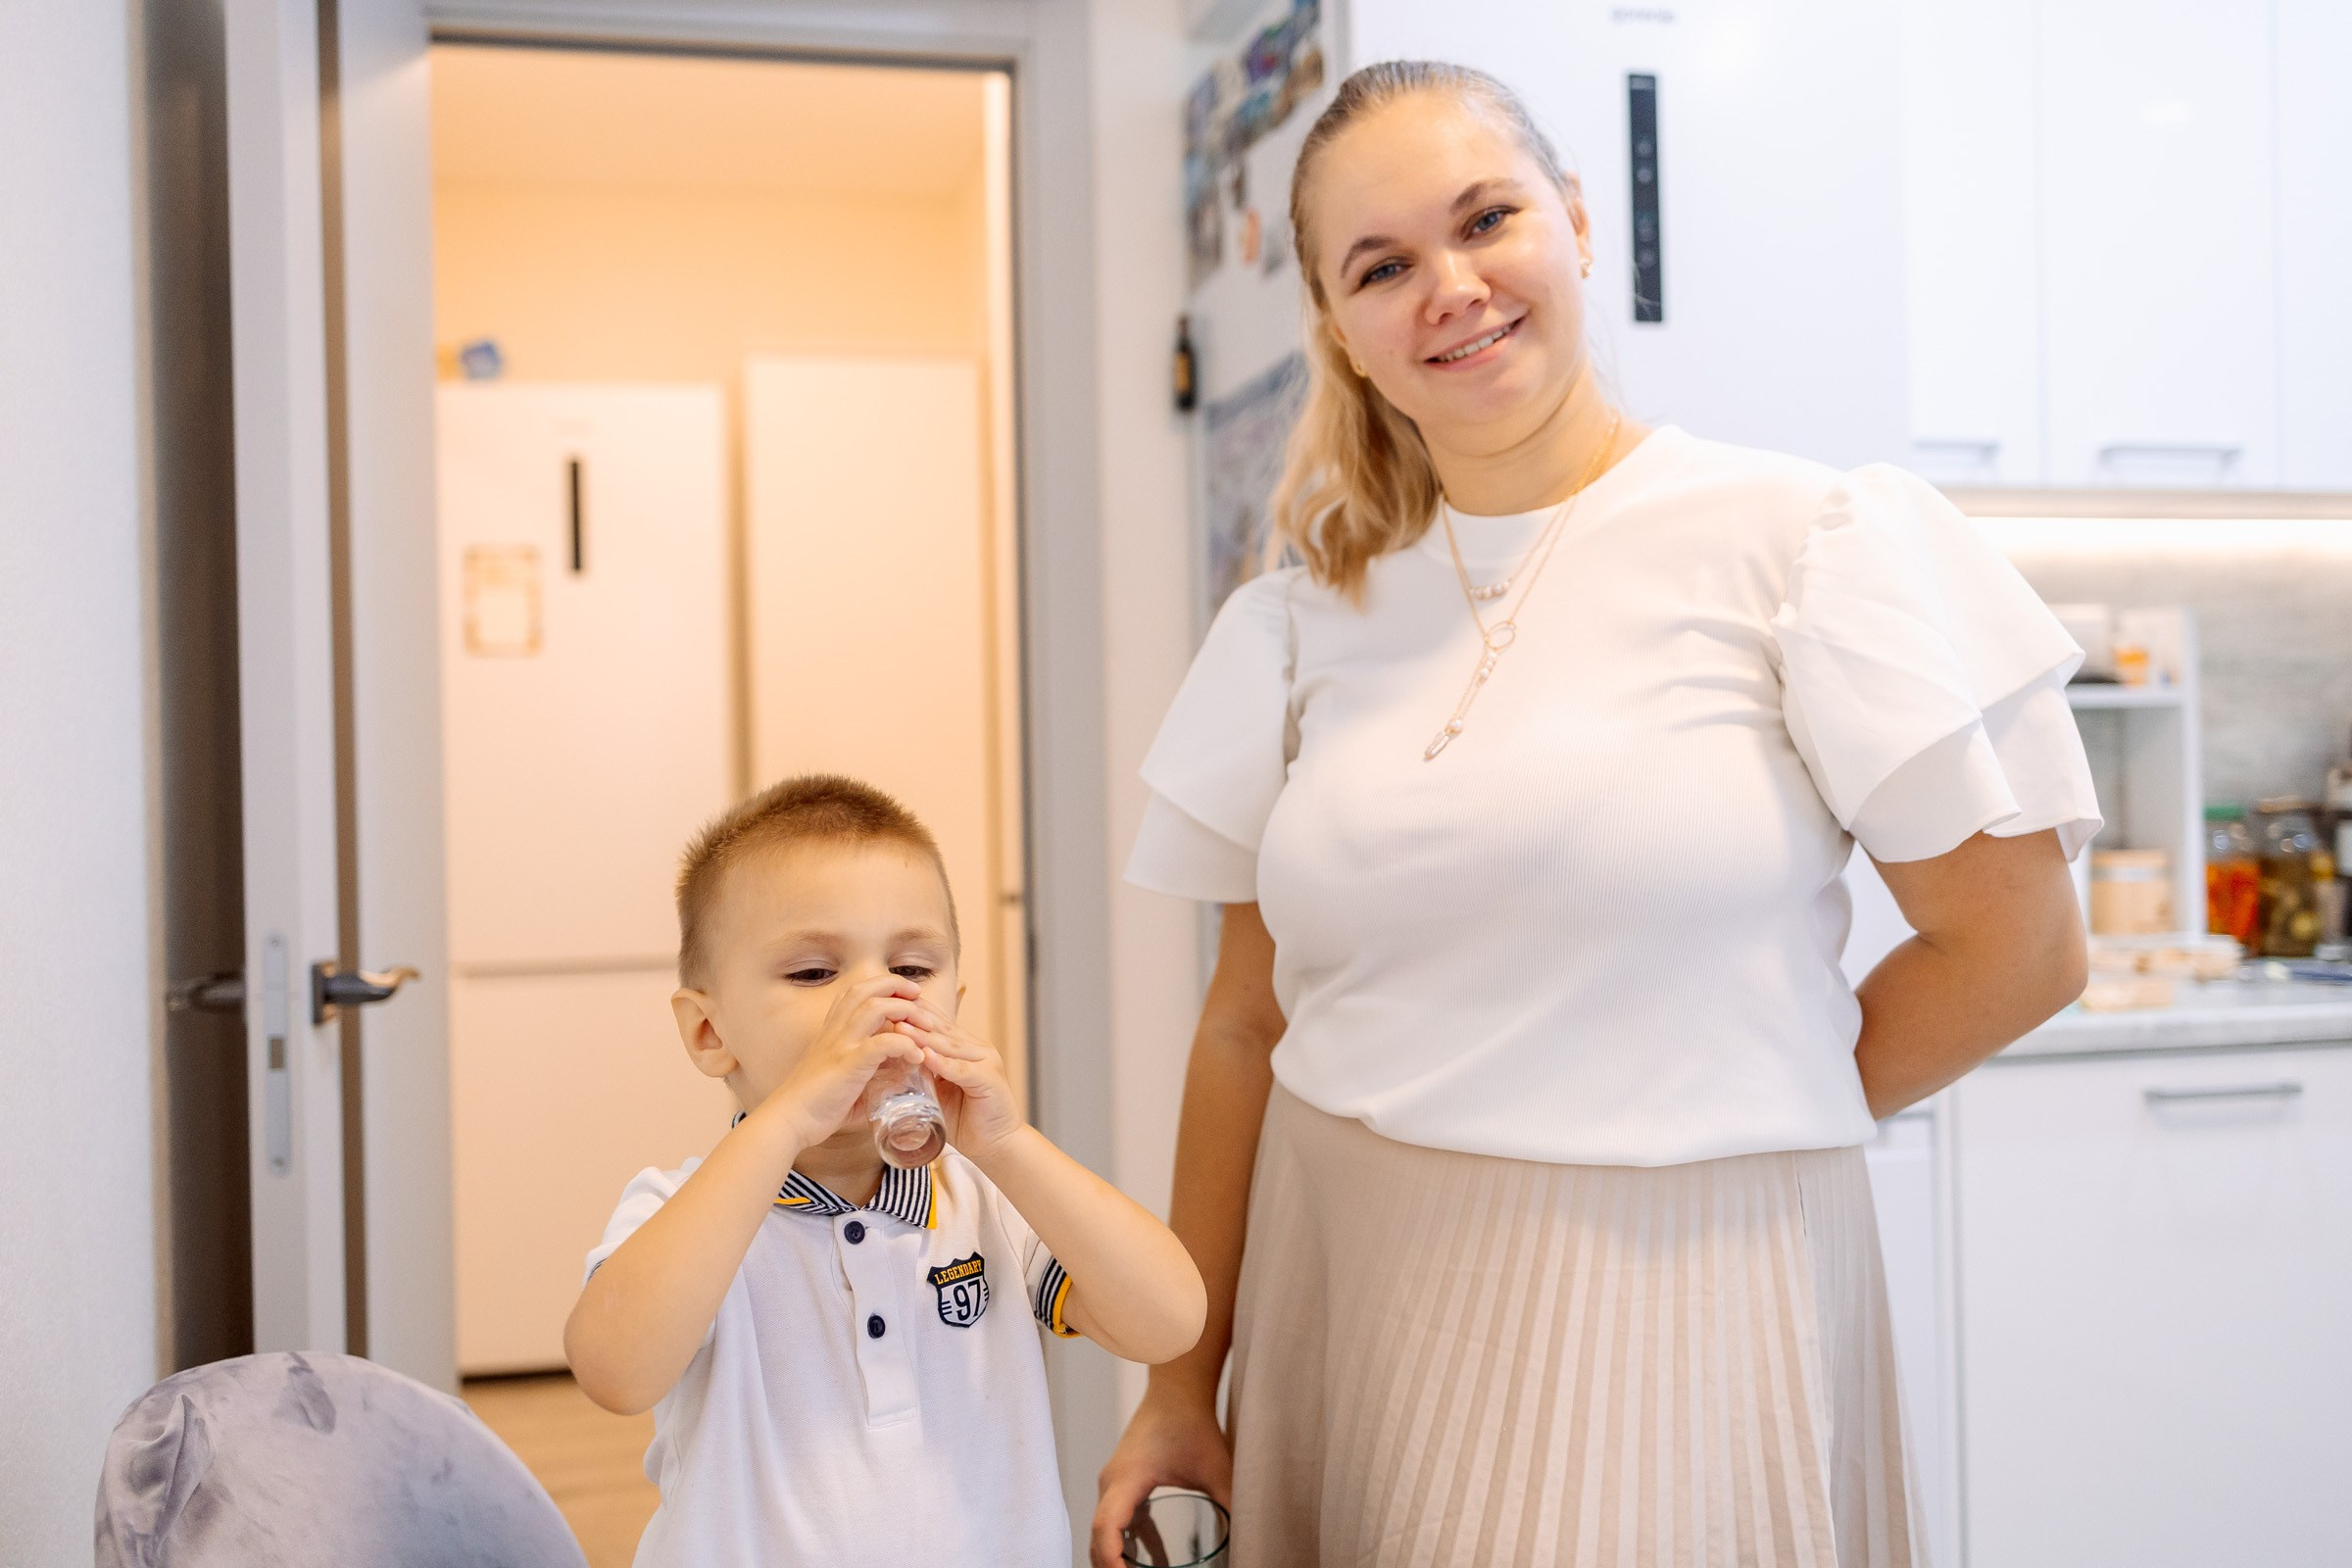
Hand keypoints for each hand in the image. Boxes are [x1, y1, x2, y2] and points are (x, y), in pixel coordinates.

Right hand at [759, 975, 926, 1148]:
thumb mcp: (843, 1081)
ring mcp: (840, 1045)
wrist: (787, 1121)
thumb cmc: (814, 1105)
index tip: (906, 995)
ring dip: (906, 1011)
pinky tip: (917, 1057)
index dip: (882, 986)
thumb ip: (869, 1076)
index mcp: (831, 1031)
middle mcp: (835, 1031)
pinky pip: (882, 1043)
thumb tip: (897, 1083)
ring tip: (926, 1025)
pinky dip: (905, 1045)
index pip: (855, 992)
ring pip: (875, 1007)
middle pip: (866, 989)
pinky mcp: (848, 1065)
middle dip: (897, 985)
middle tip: (919, 996)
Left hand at [894, 1006, 1024, 1159]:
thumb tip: (890, 1066)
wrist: (998, 1145)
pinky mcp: (990, 1079)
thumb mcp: (939, 1092)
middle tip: (888, 1010)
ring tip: (901, 1028)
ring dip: (924, 1037)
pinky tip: (927, 1057)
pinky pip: (962, 1069)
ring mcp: (986, 1062)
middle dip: (914, 1019)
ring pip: (950, 1046)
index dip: (913, 1015)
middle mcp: (978, 1049)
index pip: (937, 1025)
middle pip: (942, 1030)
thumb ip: (923, 1076)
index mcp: (966, 1048)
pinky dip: (944, 1063)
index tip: (886, 1008)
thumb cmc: (966, 1120)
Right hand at [1089, 1390, 1231, 1567]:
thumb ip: (1232, 1505)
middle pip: (1097, 1537)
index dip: (1111, 1559)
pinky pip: (1118, 1523)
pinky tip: (1152, 1565)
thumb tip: (1250, 1539)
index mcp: (1128, 1478)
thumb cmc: (1192, 1422)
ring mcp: (1114, 1485)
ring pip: (1104, 1532)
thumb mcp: (1216, 1468)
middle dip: (1109, 1567)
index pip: (1106, 1526)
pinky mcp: (1124, 1485)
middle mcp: (1112, 1484)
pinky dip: (1128, 1546)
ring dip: (1116, 1559)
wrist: (1177, 1390)